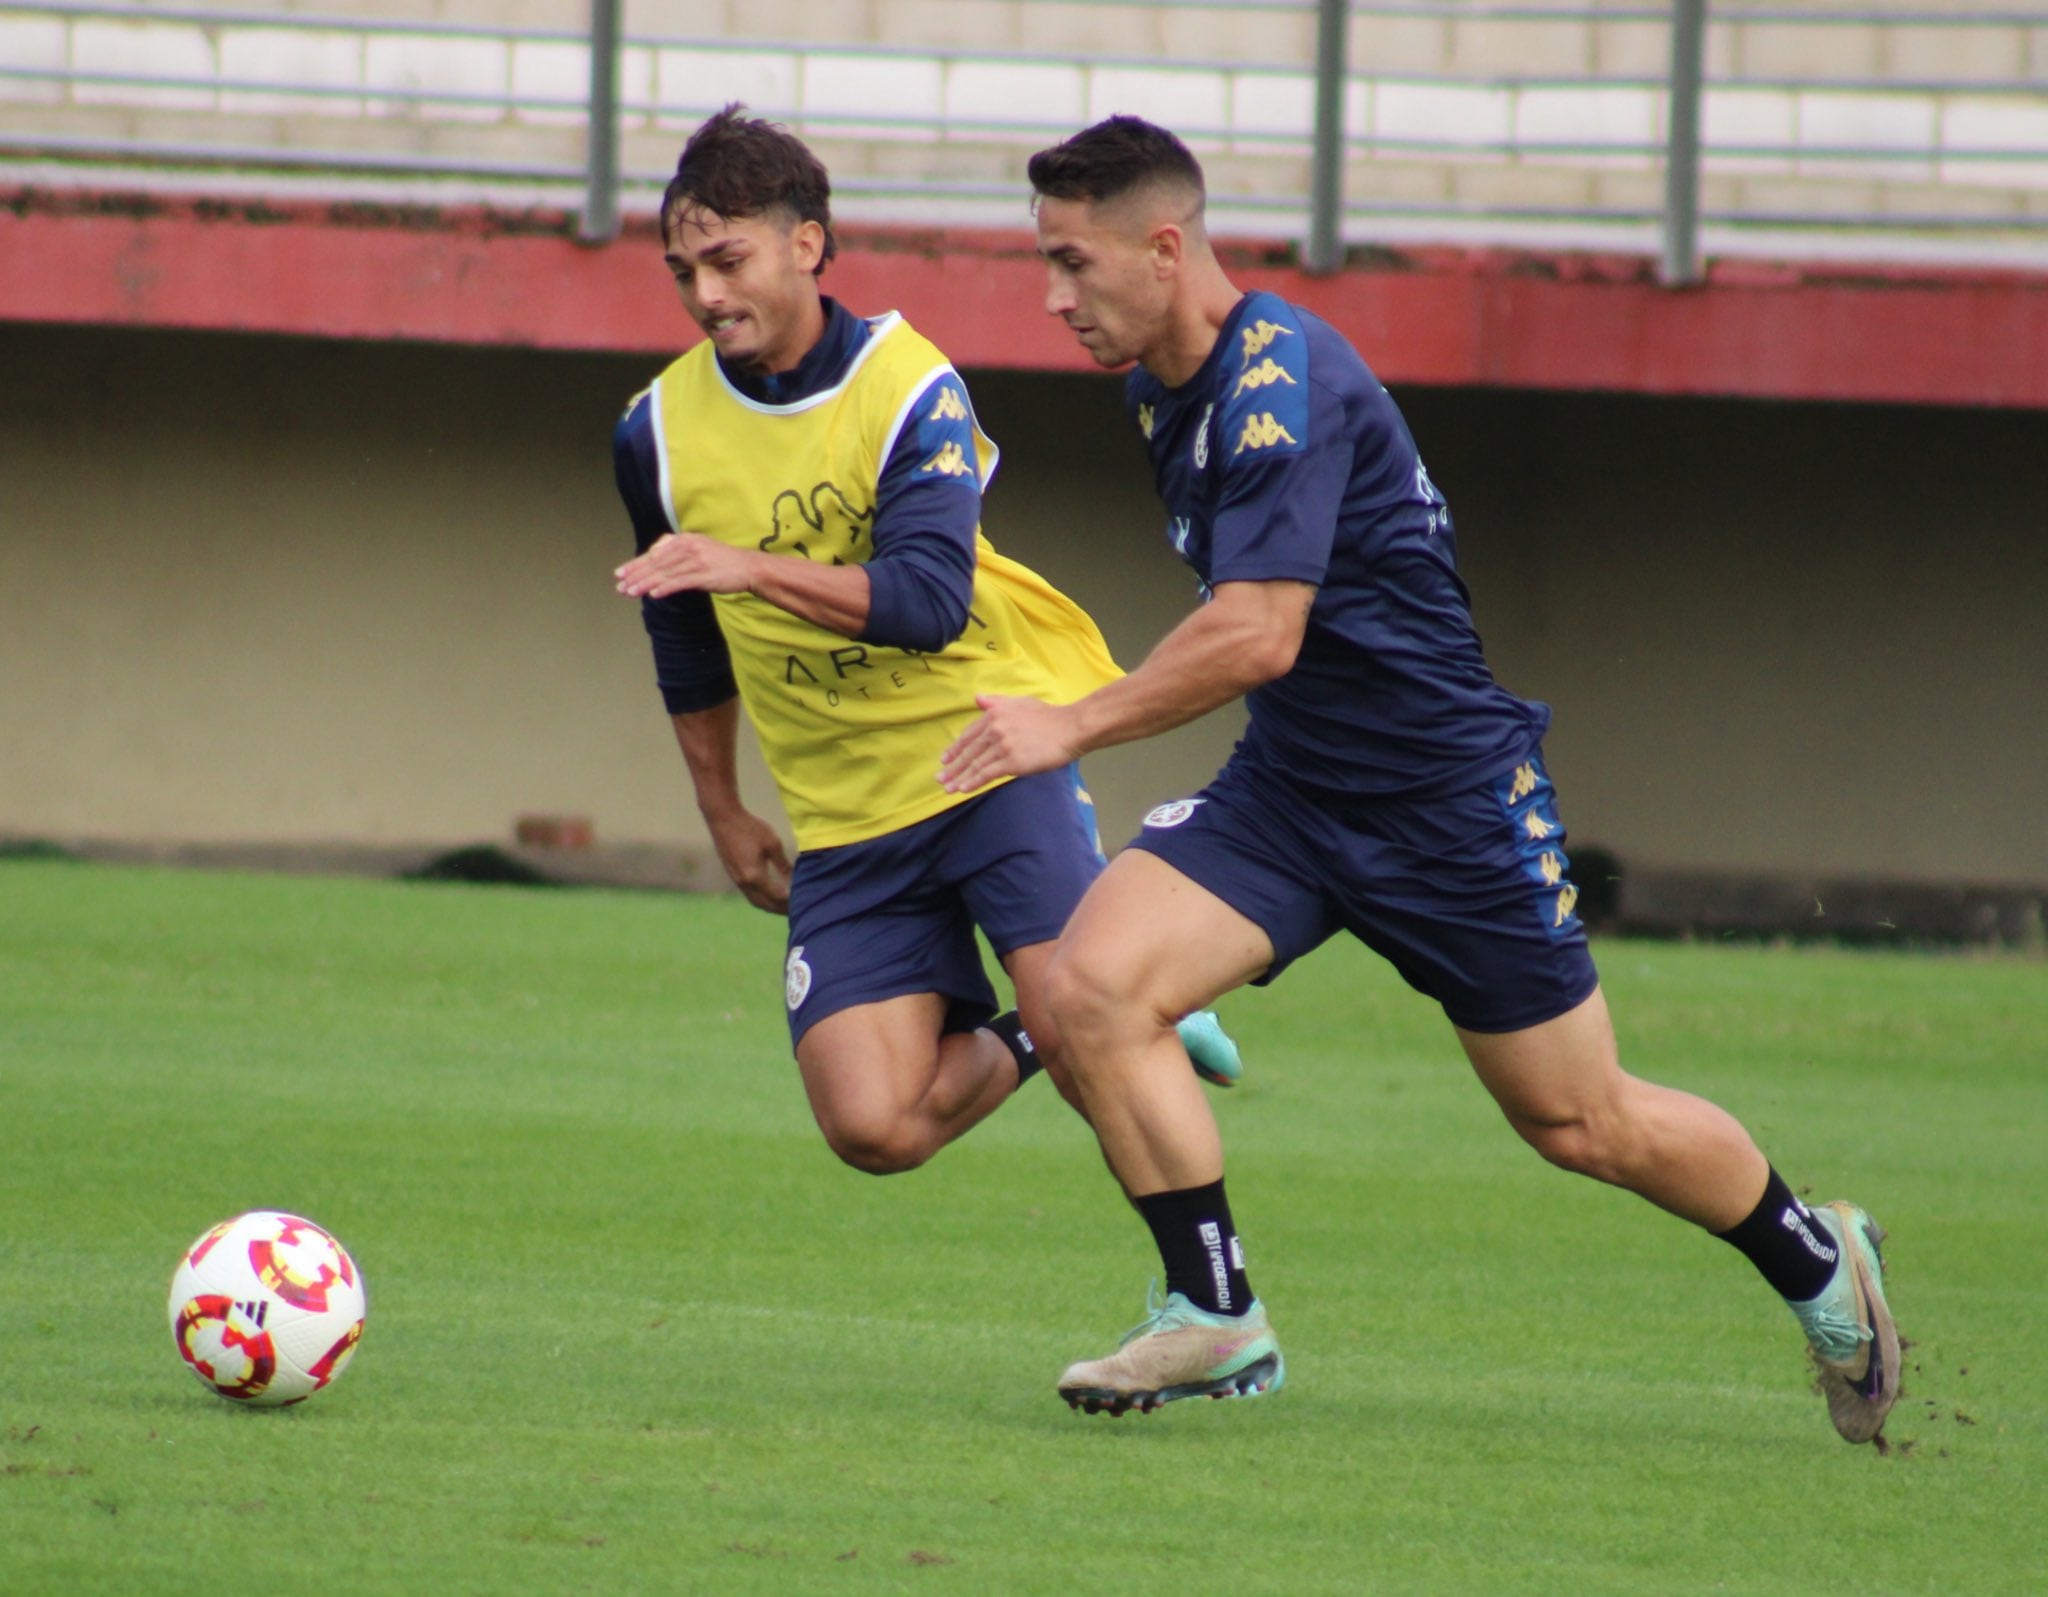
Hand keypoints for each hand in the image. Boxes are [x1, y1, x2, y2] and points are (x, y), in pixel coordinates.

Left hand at [616, 532, 755, 598]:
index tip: (620, 574)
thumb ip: (677, 549)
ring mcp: (696, 561)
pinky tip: (653, 594)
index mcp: (684, 540)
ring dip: (645, 584)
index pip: (654, 553)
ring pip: (664, 573)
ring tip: (630, 592)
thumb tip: (654, 554)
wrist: (748, 567)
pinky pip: (680, 582)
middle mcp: (688, 547)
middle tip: (620, 586)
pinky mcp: (704, 575)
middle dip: (636, 575)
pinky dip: (665, 588)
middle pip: (656, 563)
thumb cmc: (722, 560)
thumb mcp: (698, 546)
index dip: (636, 564)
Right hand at [705, 807, 792, 913]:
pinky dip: (761, 898)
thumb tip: (794, 880)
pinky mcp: (733, 875)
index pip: (776, 897)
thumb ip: (783, 864)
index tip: (802, 903)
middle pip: (764, 904)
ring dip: (770, 906)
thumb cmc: (750, 828)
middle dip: (780, 909)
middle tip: (795, 911)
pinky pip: (749, 894)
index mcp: (755, 876)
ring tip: (784, 906)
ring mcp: (736, 880)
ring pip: (755, 901)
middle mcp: (744, 883)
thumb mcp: (772, 844)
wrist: (723, 819)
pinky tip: (769, 894)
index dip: (789, 902)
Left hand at [938, 694, 1079, 793]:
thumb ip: (997, 702)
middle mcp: (994, 728)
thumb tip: (978, 698)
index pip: (969, 734)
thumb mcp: (1020, 702)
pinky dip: (973, 782)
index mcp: (994, 713)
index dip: (955, 749)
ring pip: (975, 764)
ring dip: (959, 778)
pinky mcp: (1012, 761)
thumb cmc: (1048, 716)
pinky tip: (963, 789)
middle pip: (968, 751)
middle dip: (953, 767)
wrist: (1070, 728)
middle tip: (940, 778)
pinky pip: (987, 774)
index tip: (945, 760)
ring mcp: (1002, 745)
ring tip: (948, 788)